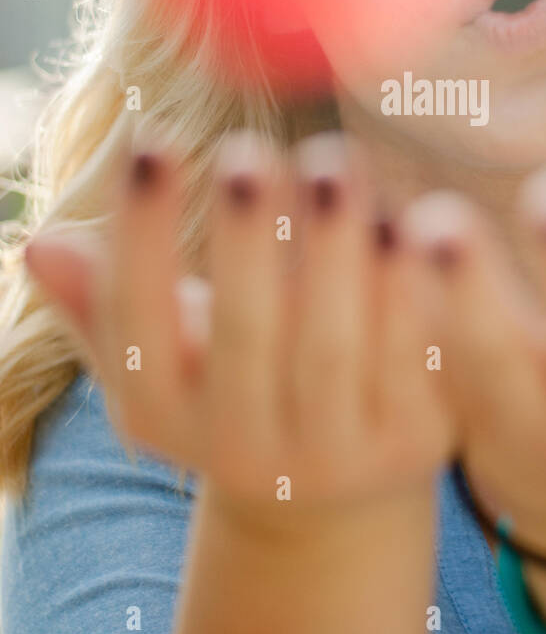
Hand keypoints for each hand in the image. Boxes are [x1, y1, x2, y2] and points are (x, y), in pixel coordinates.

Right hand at [23, 129, 454, 534]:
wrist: (332, 492)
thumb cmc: (232, 379)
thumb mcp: (165, 354)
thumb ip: (109, 300)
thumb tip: (38, 244)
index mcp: (164, 416)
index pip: (136, 326)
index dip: (139, 236)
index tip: (148, 141)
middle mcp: (245, 451)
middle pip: (244, 338)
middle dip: (244, 241)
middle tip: (250, 148)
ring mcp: (336, 454)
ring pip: (335, 348)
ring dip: (335, 249)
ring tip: (335, 161)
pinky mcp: (419, 441)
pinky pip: (418, 357)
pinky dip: (415, 287)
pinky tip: (413, 216)